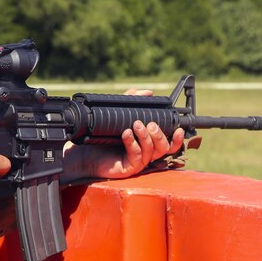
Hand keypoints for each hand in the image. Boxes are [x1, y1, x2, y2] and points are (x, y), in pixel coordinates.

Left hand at [63, 88, 185, 181]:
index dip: (176, 138)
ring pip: (152, 151)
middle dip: (160, 134)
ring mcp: (138, 162)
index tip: (177, 128)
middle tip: (150, 123)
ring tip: (136, 125)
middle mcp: (145, 153)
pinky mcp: (128, 168)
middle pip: (164, 148)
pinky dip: (132, 143)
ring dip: (146, 137)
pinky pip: (136, 155)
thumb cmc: (101, 138)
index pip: (168, 143)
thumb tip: (148, 92)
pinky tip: (126, 134)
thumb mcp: (117, 116)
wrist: (84, 153)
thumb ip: (132, 103)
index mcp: (147, 143)